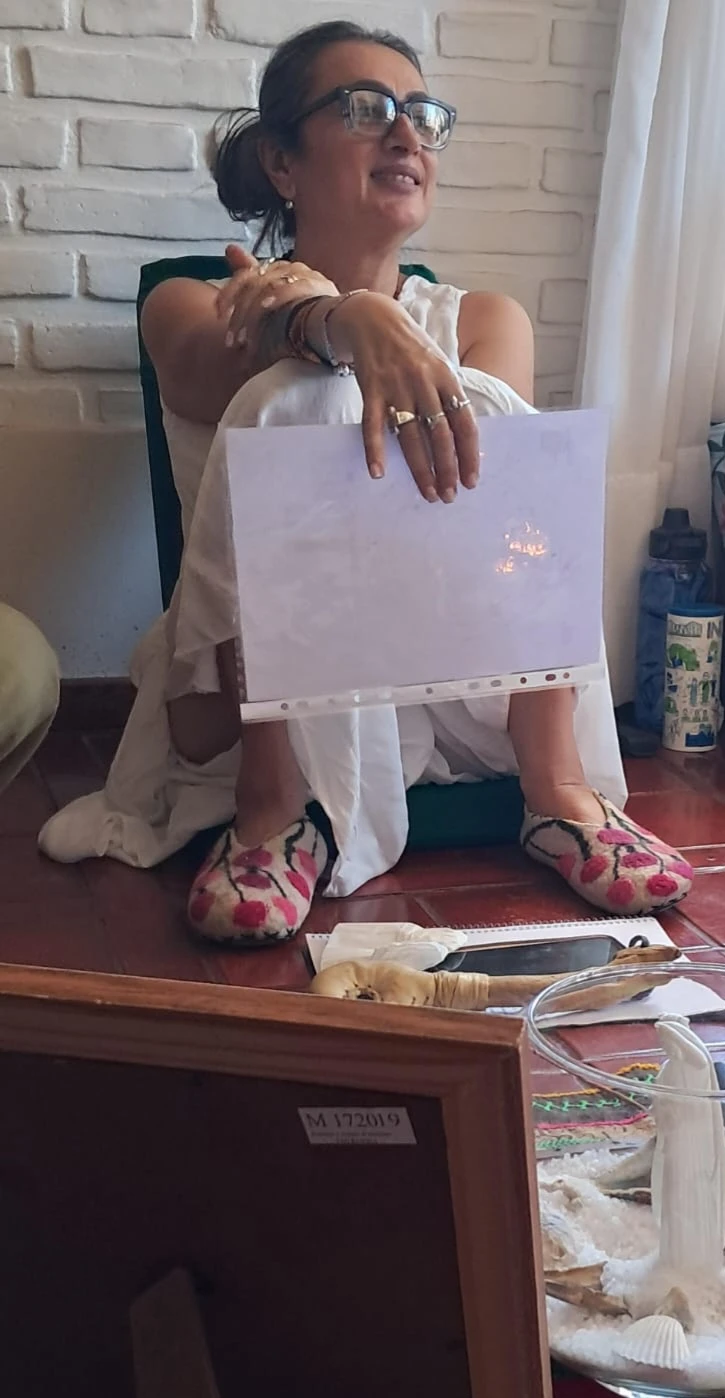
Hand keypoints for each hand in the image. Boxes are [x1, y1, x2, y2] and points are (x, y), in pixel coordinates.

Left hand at [216, 244, 337, 356]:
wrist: (350, 335)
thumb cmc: (312, 328)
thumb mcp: (276, 314)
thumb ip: (253, 287)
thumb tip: (230, 248)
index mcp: (283, 272)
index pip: (249, 274)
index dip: (230, 291)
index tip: (217, 313)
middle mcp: (295, 269)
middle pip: (256, 280)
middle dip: (238, 311)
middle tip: (229, 339)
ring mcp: (309, 276)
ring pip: (269, 285)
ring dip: (252, 315)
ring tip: (243, 340)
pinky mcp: (321, 288)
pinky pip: (294, 286)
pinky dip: (277, 296)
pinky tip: (265, 308)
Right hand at [331, 291, 479, 501]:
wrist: (375, 318)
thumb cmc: (412, 348)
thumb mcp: (439, 366)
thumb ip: (449, 397)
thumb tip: (464, 438)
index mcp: (447, 378)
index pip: (464, 423)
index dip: (469, 454)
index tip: (471, 481)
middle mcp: (424, 382)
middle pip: (440, 434)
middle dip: (447, 468)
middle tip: (448, 495)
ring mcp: (397, 386)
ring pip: (411, 435)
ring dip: (420, 468)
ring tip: (427, 492)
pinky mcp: (371, 388)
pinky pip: (373, 424)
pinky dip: (375, 449)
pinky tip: (379, 472)